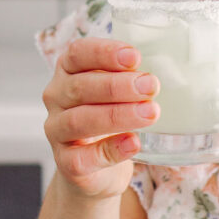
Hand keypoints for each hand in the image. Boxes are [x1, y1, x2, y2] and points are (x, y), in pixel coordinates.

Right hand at [42, 37, 159, 199]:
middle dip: (118, 85)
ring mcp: (56, 131)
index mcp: (68, 71)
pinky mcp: (65, 162)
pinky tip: (133, 142)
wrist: (96, 165)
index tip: (135, 57)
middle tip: (151, 86)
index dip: (104, 53)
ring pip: (79, 120)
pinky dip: (111, 149)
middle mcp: (56, 98)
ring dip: (118, 115)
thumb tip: (162, 72)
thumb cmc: (110, 114)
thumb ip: (131, 76)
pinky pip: (83, 157)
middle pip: (81, 87)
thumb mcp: (117, 89)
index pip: (77, 54)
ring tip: (150, 113)